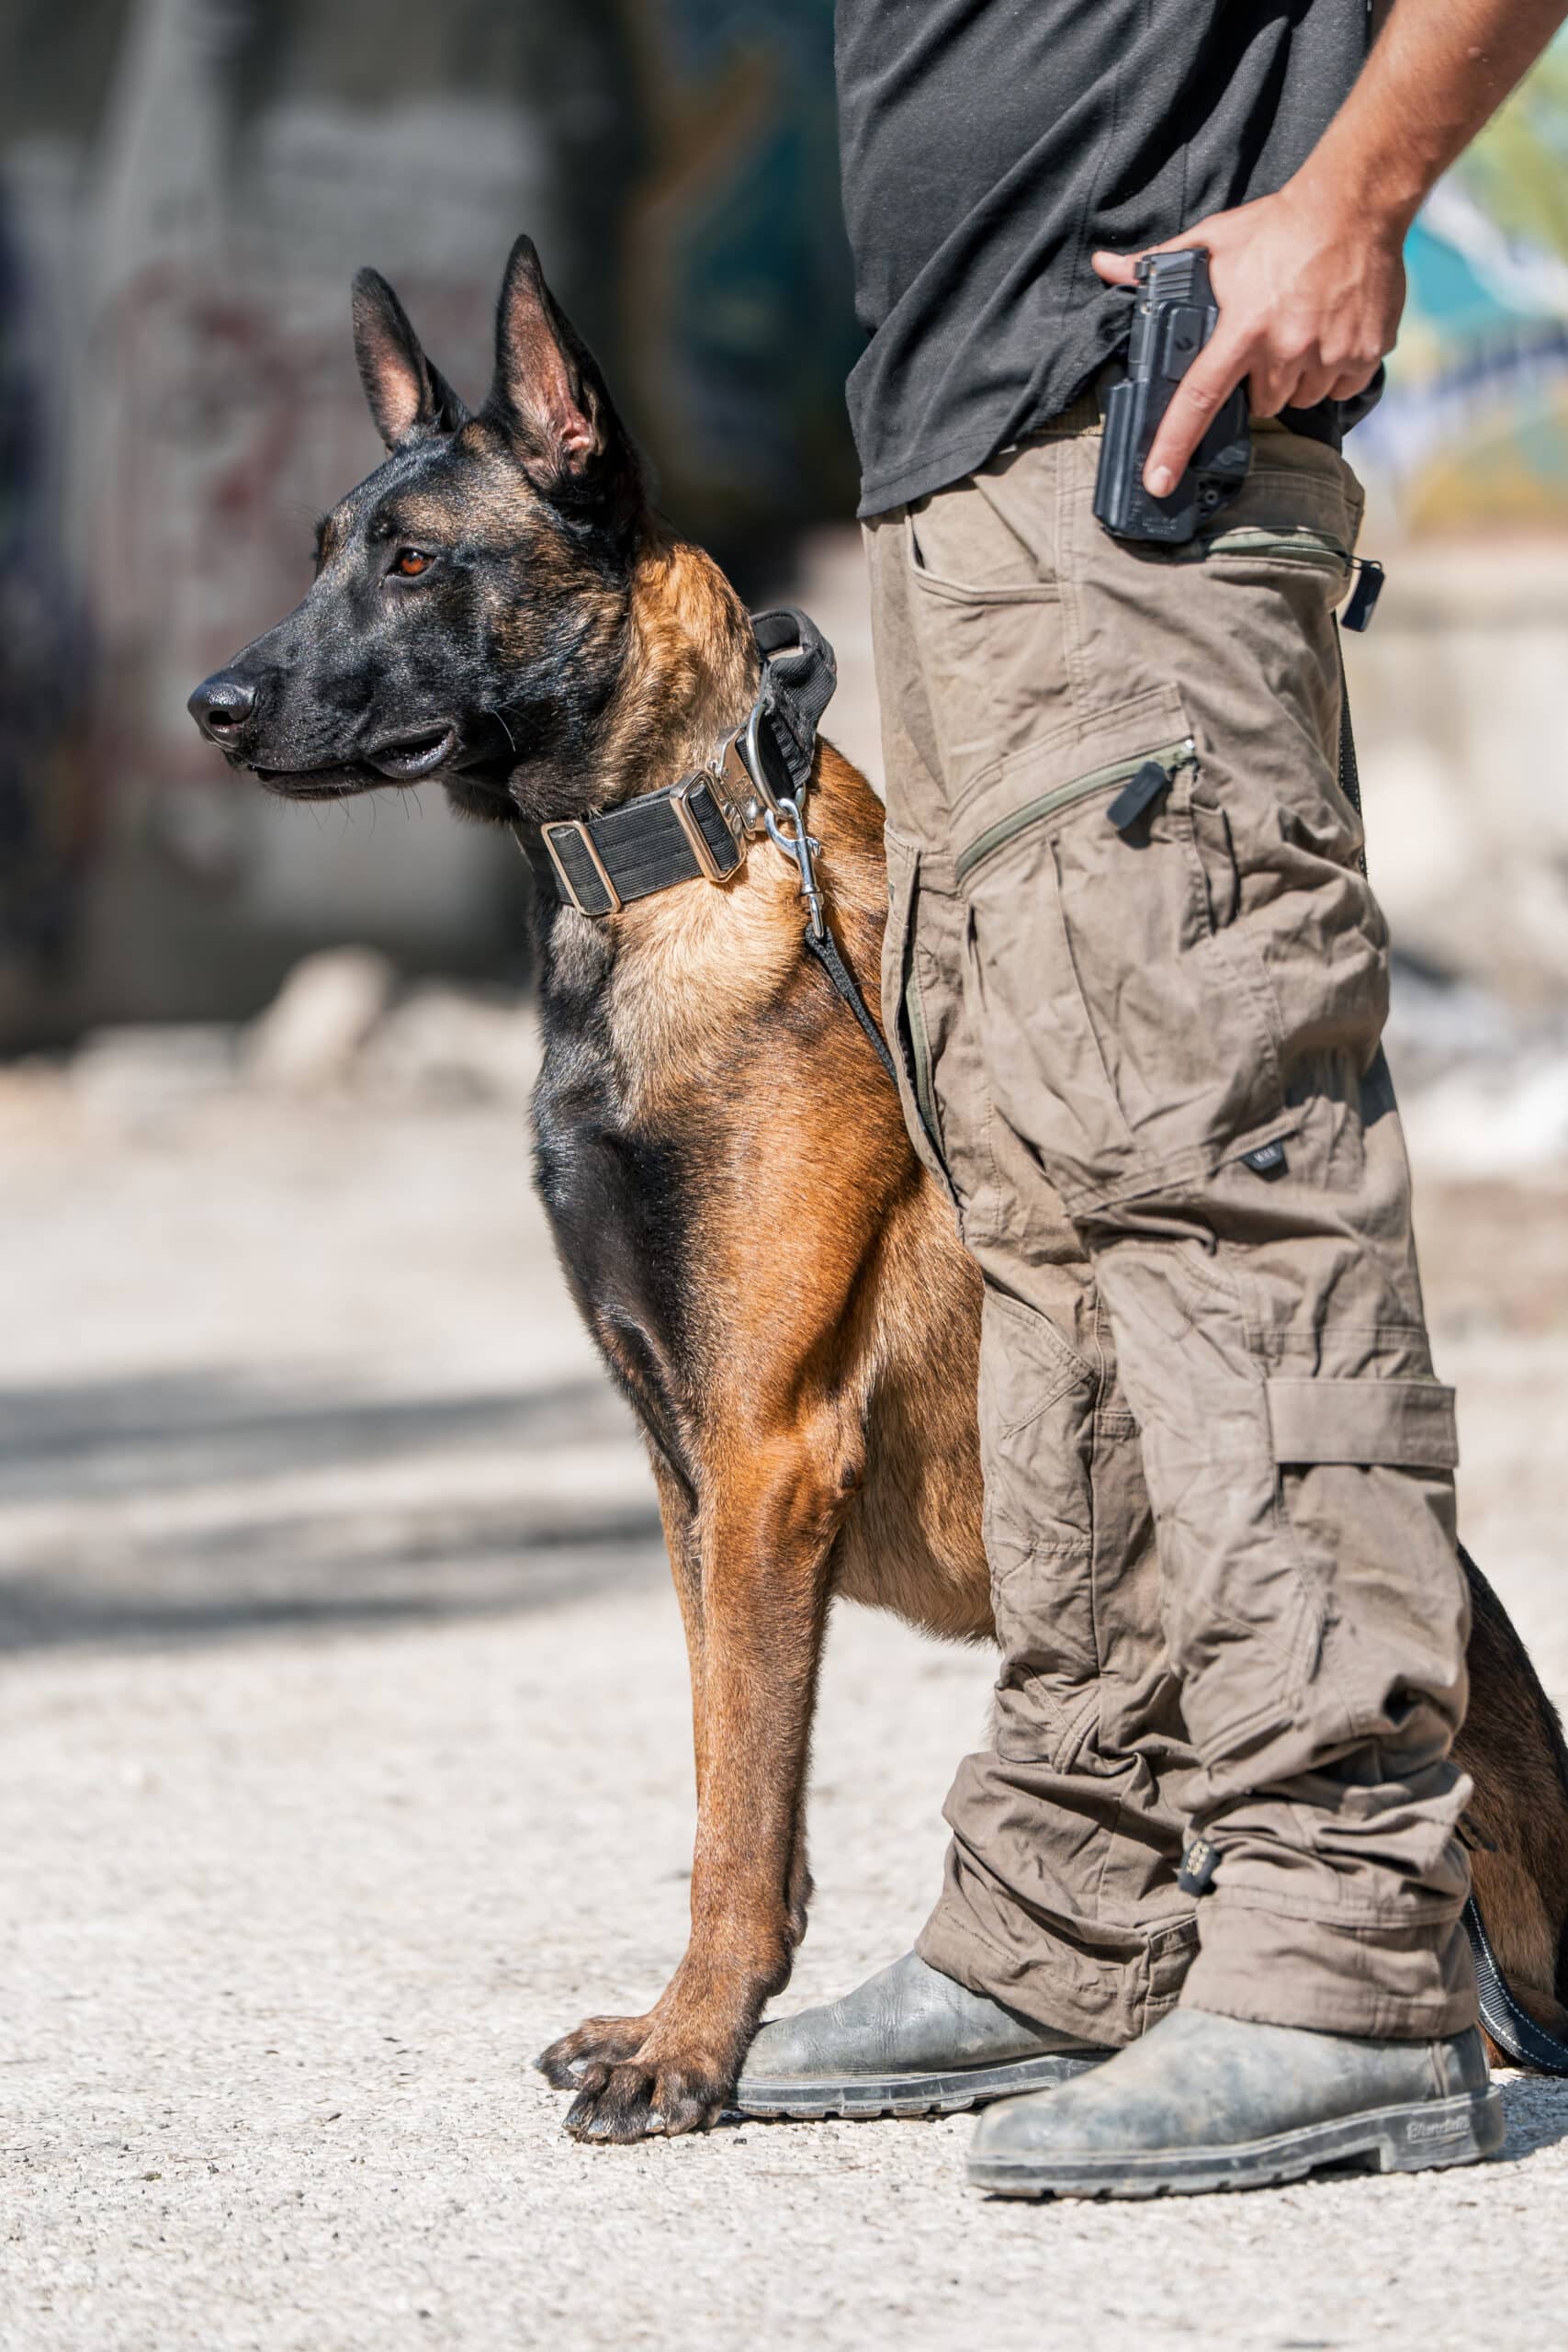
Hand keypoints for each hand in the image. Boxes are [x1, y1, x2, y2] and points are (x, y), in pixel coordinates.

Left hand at [1091, 176, 1407, 496]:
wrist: (1355, 203)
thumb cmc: (1279, 223)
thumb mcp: (1214, 239)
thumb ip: (1158, 263)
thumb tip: (1104, 267)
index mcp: (1243, 330)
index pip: (1198, 399)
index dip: (1173, 446)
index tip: (1158, 483)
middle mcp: (1286, 350)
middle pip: (1260, 404)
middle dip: (1257, 383)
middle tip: (1263, 343)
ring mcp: (1330, 355)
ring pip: (1301, 399)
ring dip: (1296, 379)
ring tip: (1299, 331)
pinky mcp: (1367, 354)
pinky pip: (1341, 388)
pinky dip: (1334, 371)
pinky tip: (1329, 333)